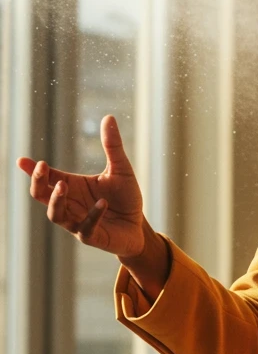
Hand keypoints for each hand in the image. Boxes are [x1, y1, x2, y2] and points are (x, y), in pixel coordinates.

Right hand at [17, 114, 145, 258]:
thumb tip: (109, 117)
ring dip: (57, 200)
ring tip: (63, 185)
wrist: (139, 226)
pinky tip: (103, 204)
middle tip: (41, 168)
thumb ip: (112, 146)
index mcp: (72, 186)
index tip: (22, 160)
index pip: (47, 177)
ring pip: (55, 215)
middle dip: (37, 182)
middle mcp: (70, 204)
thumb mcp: (121, 168)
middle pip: (42, 196)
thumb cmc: (125, 198)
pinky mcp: (92, 237)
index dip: (34, 170)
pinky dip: (92, 216)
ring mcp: (78, 222)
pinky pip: (85, 229)